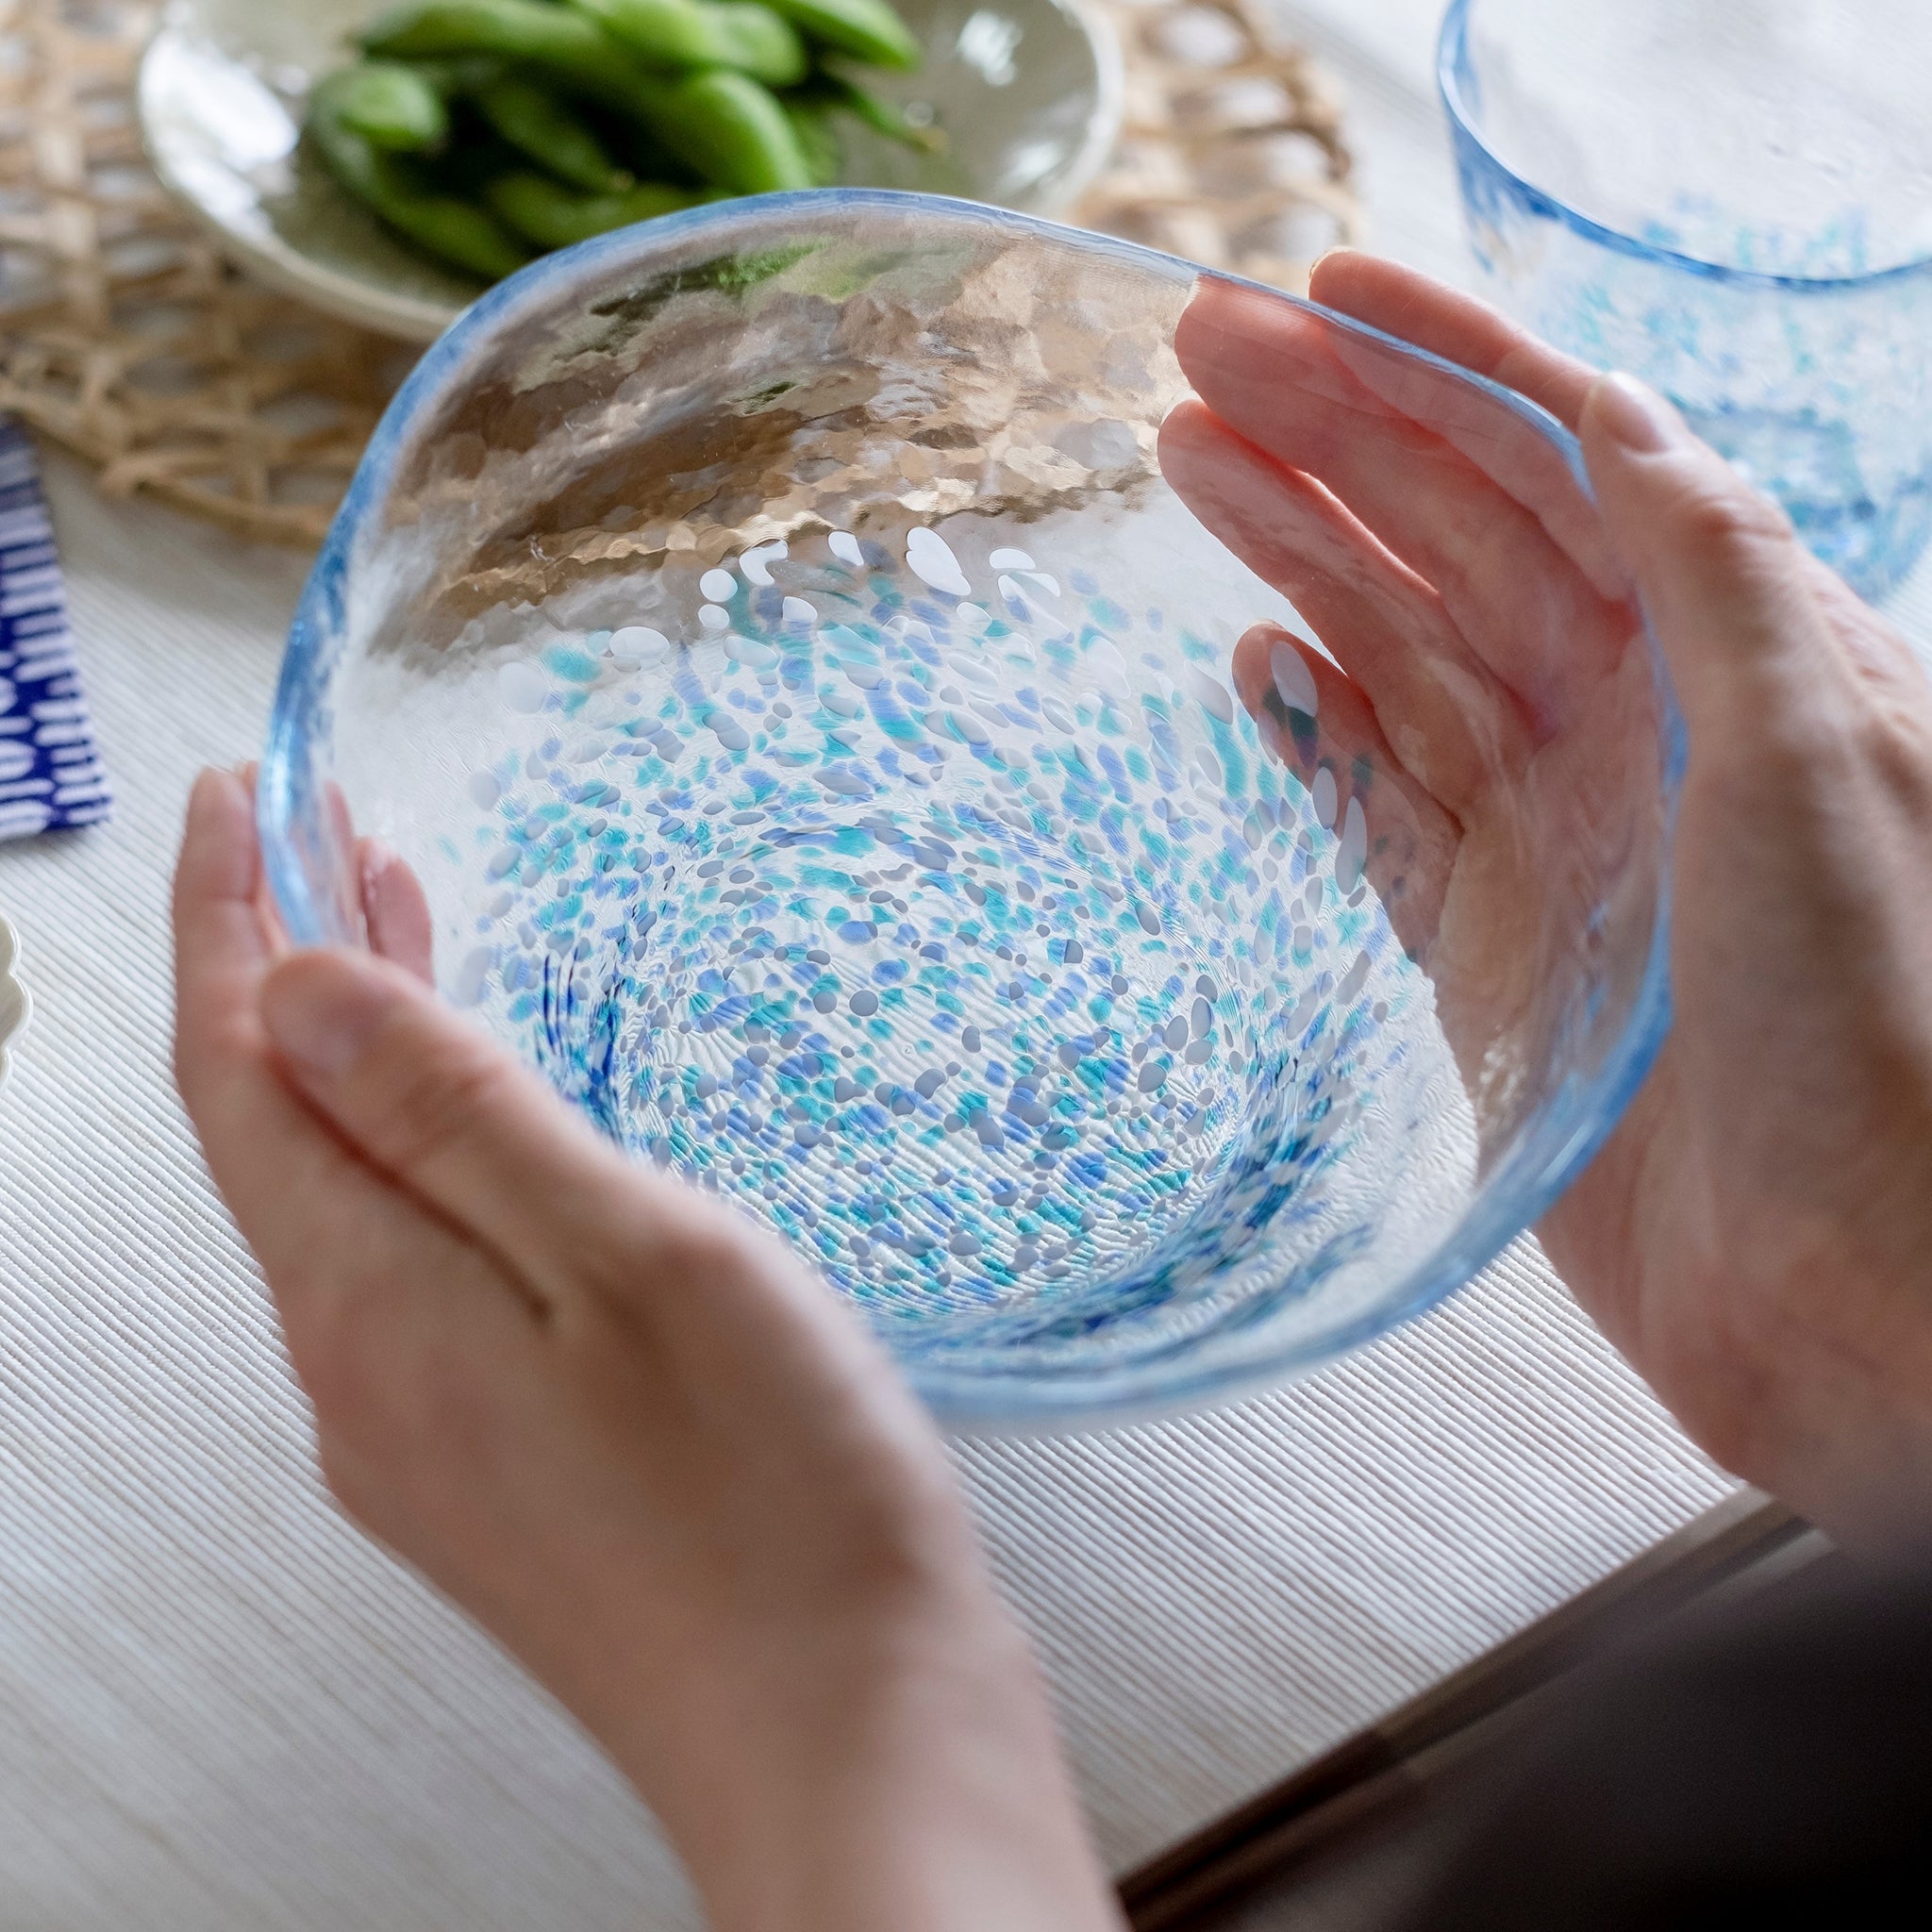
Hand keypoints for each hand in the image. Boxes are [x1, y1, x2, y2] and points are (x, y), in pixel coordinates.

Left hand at [171, 769, 1121, 1931]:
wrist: (848, 1729)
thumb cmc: (771, 1501)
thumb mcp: (625, 1253)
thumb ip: (452, 1114)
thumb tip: (294, 993)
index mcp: (374, 1305)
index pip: (240, 1072)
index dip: (229, 918)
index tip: (241, 794)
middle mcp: (363, 1378)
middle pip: (279, 1134)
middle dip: (284, 970)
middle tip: (316, 836)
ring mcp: (428, 1436)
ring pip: (351, 1202)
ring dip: (362, 1059)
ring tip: (397, 937)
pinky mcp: (501, 1469)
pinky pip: (416, 1272)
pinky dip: (426, 1156)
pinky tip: (487, 1132)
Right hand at [1161, 254, 1931, 1544]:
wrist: (1849, 1284)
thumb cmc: (1876, 1021)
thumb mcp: (1818, 751)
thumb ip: (1714, 579)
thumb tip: (1616, 420)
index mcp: (1729, 648)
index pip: (1567, 460)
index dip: (1443, 365)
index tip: (1321, 288)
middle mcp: (1633, 721)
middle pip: (1453, 539)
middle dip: (1330, 437)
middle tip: (1194, 357)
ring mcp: (1549, 831)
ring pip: (1396, 654)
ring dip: (1294, 557)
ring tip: (1185, 466)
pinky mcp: (1485, 942)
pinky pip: (1377, 805)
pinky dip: (1314, 730)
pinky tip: (1255, 659)